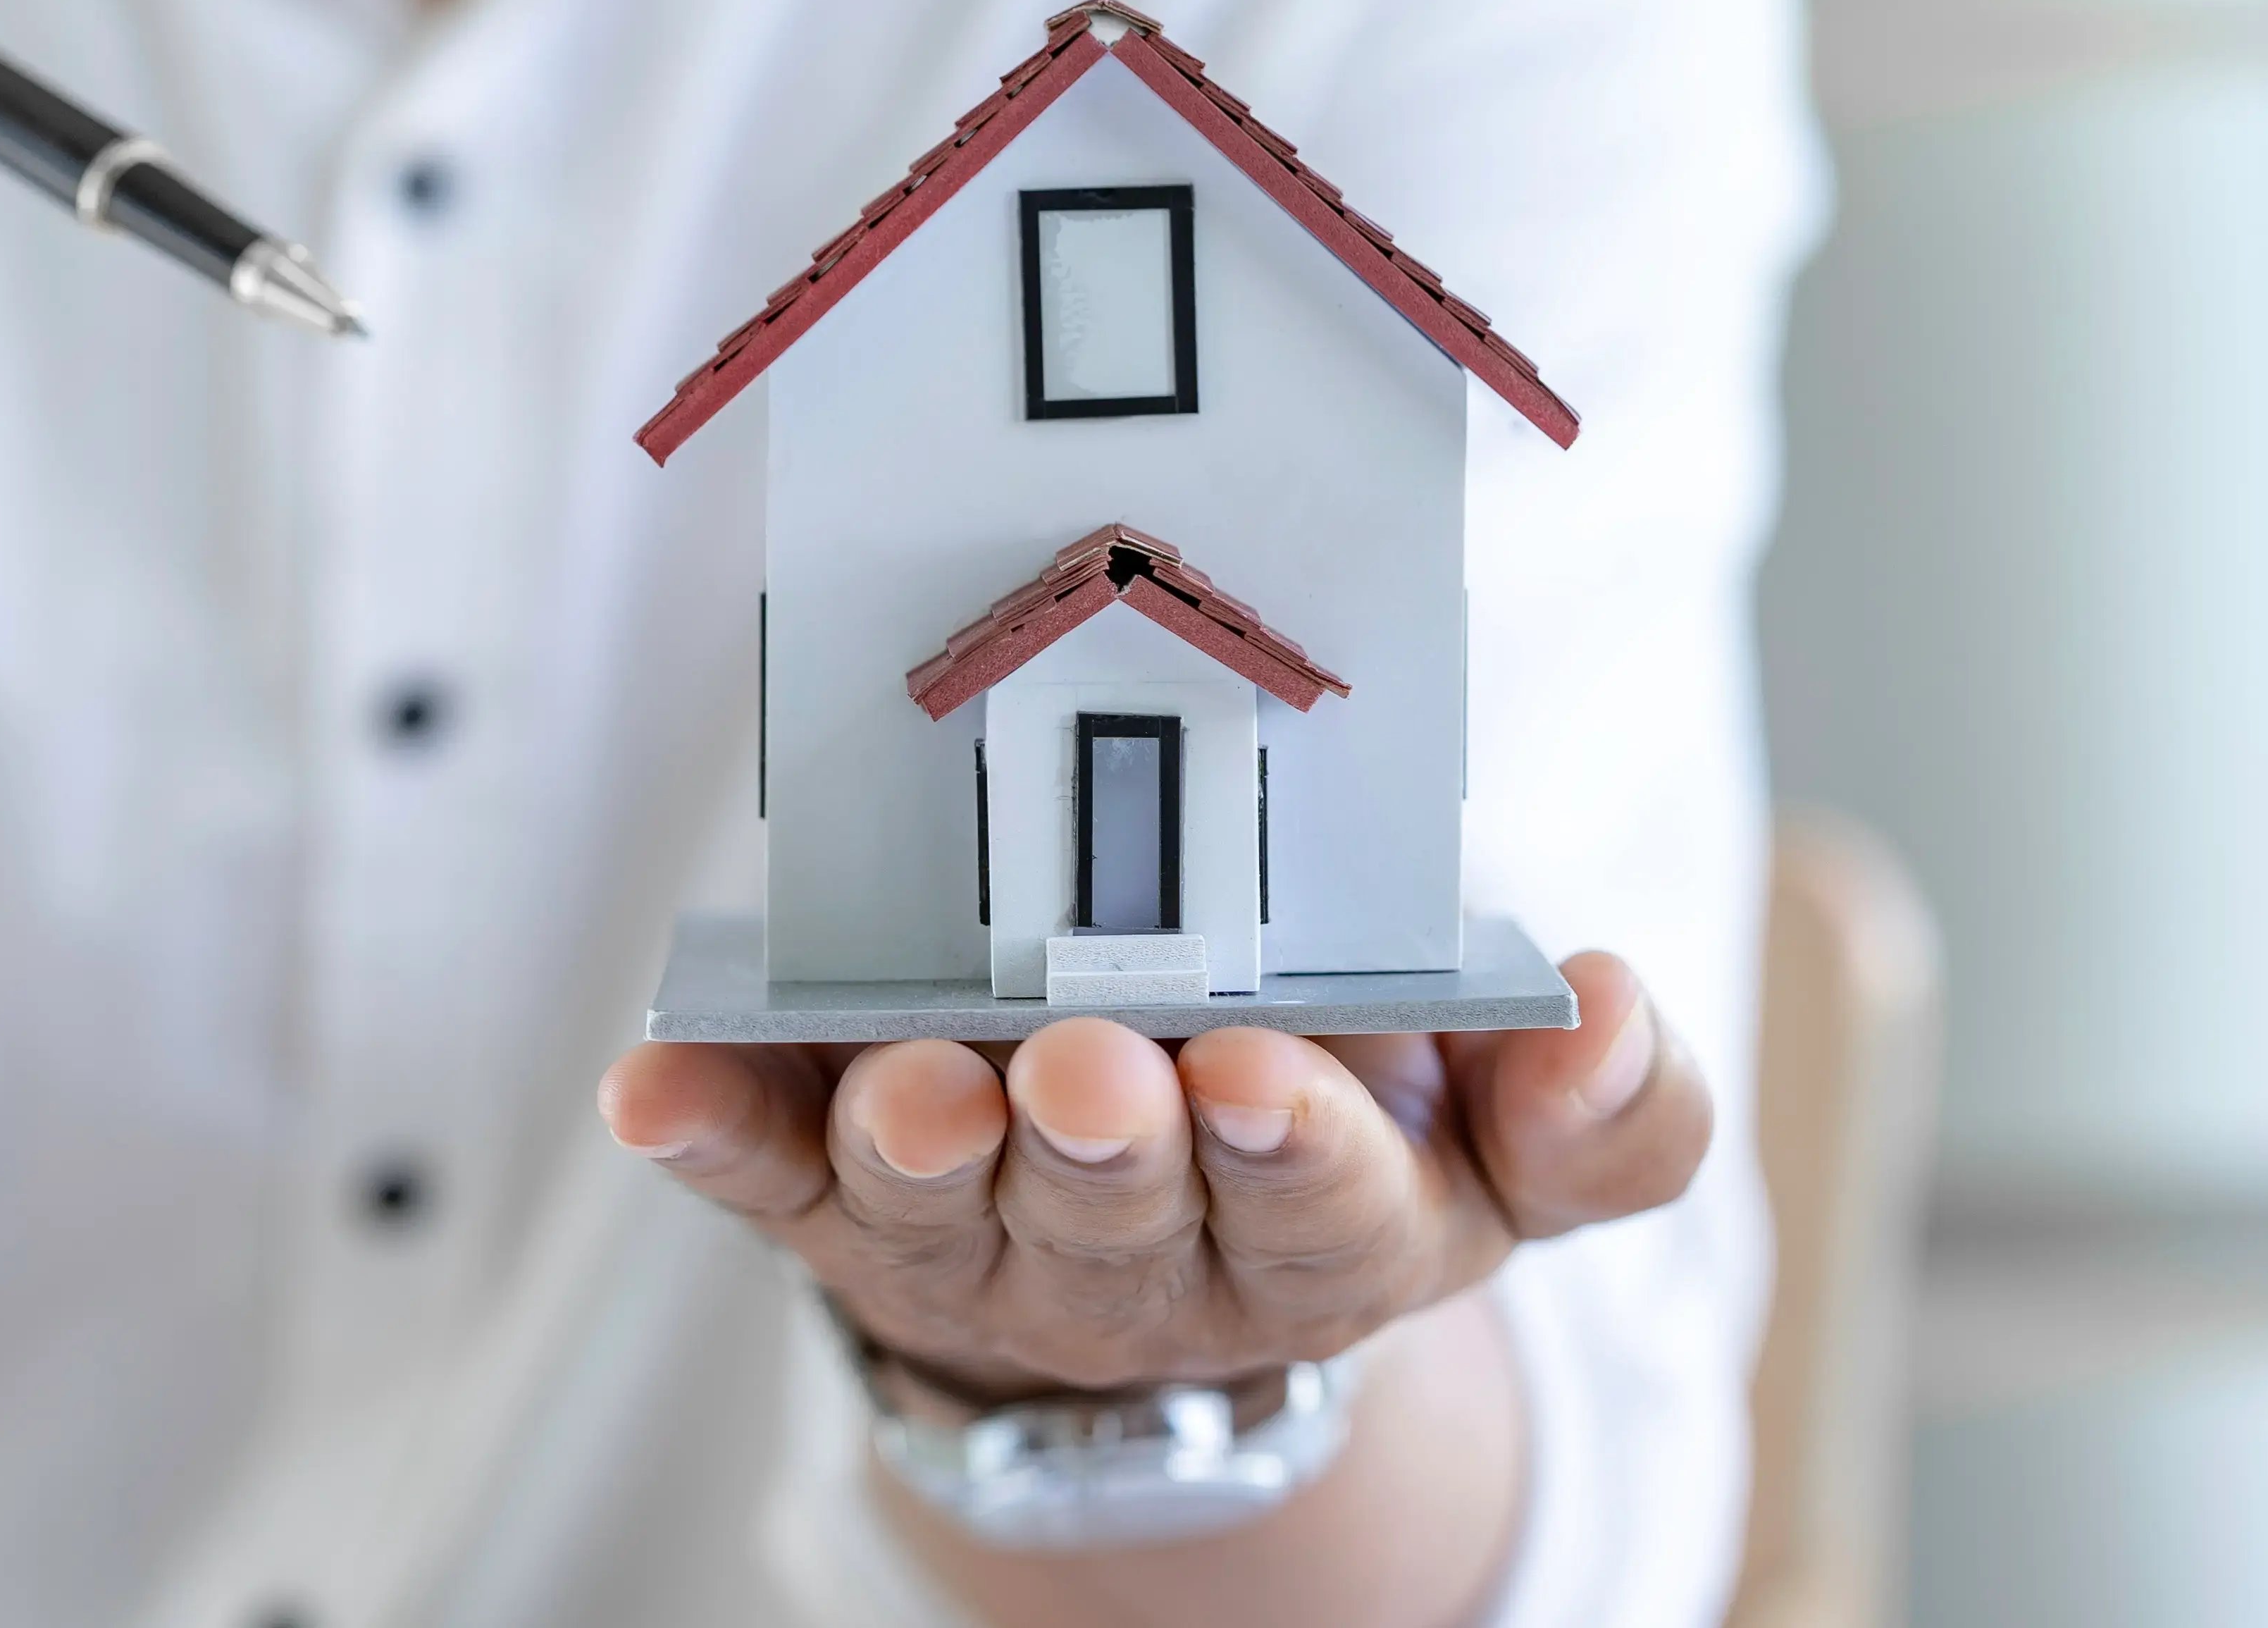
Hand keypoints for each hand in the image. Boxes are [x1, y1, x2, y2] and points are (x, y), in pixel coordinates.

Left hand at [595, 954, 1710, 1398]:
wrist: (1156, 1211)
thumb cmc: (1325, 1126)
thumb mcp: (1496, 1141)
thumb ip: (1595, 1107)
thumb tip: (1612, 1012)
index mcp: (1322, 1231)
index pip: (1334, 1218)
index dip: (1302, 1156)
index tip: (1265, 1075)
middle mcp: (1142, 1256)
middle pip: (1124, 1217)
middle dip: (1108, 1146)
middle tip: (1090, 1071)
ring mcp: (977, 1229)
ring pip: (944, 1206)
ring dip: (925, 1145)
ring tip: (916, 1086)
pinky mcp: (838, 1197)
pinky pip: (766, 1170)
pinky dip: (711, 1124)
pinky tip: (656, 1089)